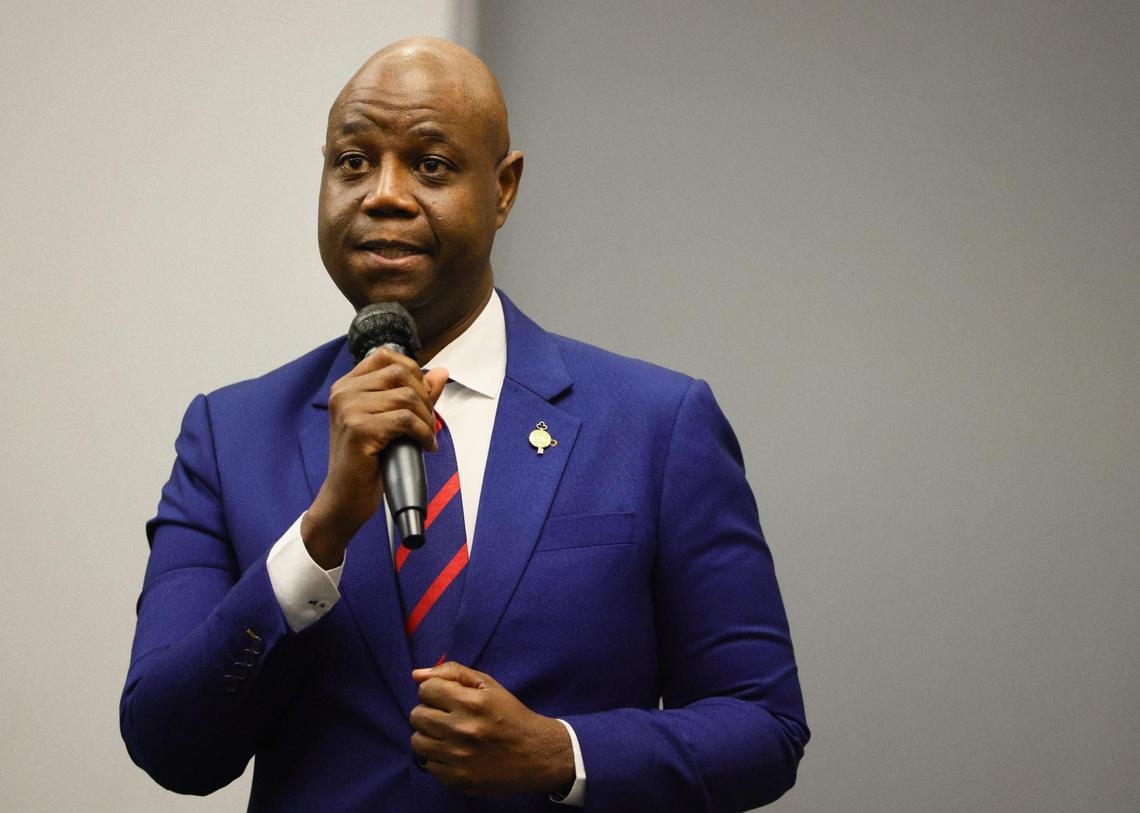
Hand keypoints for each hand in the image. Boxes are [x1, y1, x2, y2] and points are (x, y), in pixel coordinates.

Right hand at [301, 349, 447, 567]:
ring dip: (426, 418)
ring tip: (426, 437)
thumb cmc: (367, 462)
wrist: (346, 497)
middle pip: (400, 373)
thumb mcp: (390, 421)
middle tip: (428, 422)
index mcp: (347, 386)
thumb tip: (440, 372)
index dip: (412, 371)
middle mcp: (344, 392)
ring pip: (406, 397)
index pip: (385, 356)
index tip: (421, 396)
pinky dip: (423, 433)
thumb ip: (414, 395)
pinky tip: (425, 446)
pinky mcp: (358, 429)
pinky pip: (406, 420)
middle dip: (424, 397)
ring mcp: (348, 409)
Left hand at [410, 662, 574, 795]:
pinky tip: (454, 753)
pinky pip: (428, 765)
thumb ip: (452, 673)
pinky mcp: (459, 778)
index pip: (425, 689)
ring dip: (429, 735)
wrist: (537, 754)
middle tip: (447, 716)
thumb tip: (416, 674)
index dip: (434, 691)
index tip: (446, 697)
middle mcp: (463, 729)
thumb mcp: (488, 685)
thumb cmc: (510, 715)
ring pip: (417, 741)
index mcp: (472, 702)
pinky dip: (438, 758)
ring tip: (448, 735)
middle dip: (429, 711)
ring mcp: (460, 757)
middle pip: (417, 715)